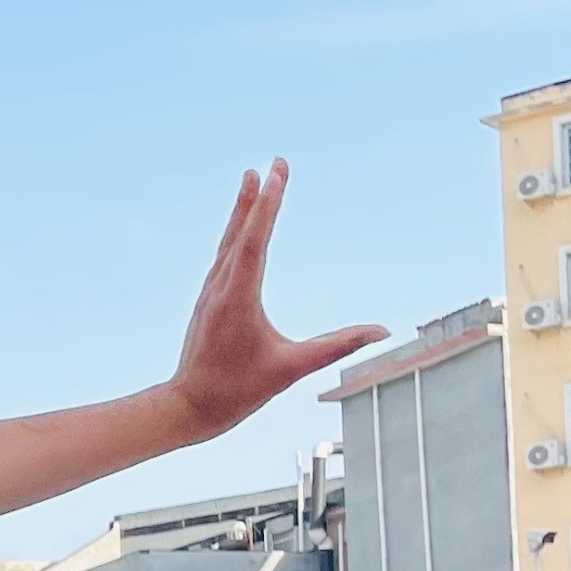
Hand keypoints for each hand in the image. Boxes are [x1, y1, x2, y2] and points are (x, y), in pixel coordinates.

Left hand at [163, 163, 384, 442]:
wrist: (187, 407)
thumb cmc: (237, 391)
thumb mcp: (291, 369)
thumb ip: (337, 346)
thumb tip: (382, 331)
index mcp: (238, 299)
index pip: (254, 240)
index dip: (267, 204)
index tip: (276, 171)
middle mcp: (220, 288)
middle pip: (239, 233)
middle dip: (258, 196)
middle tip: (273, 162)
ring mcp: (211, 293)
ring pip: (228, 242)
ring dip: (242, 210)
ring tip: (252, 178)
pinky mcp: (208, 301)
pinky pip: (223, 257)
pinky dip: (234, 234)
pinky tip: (240, 226)